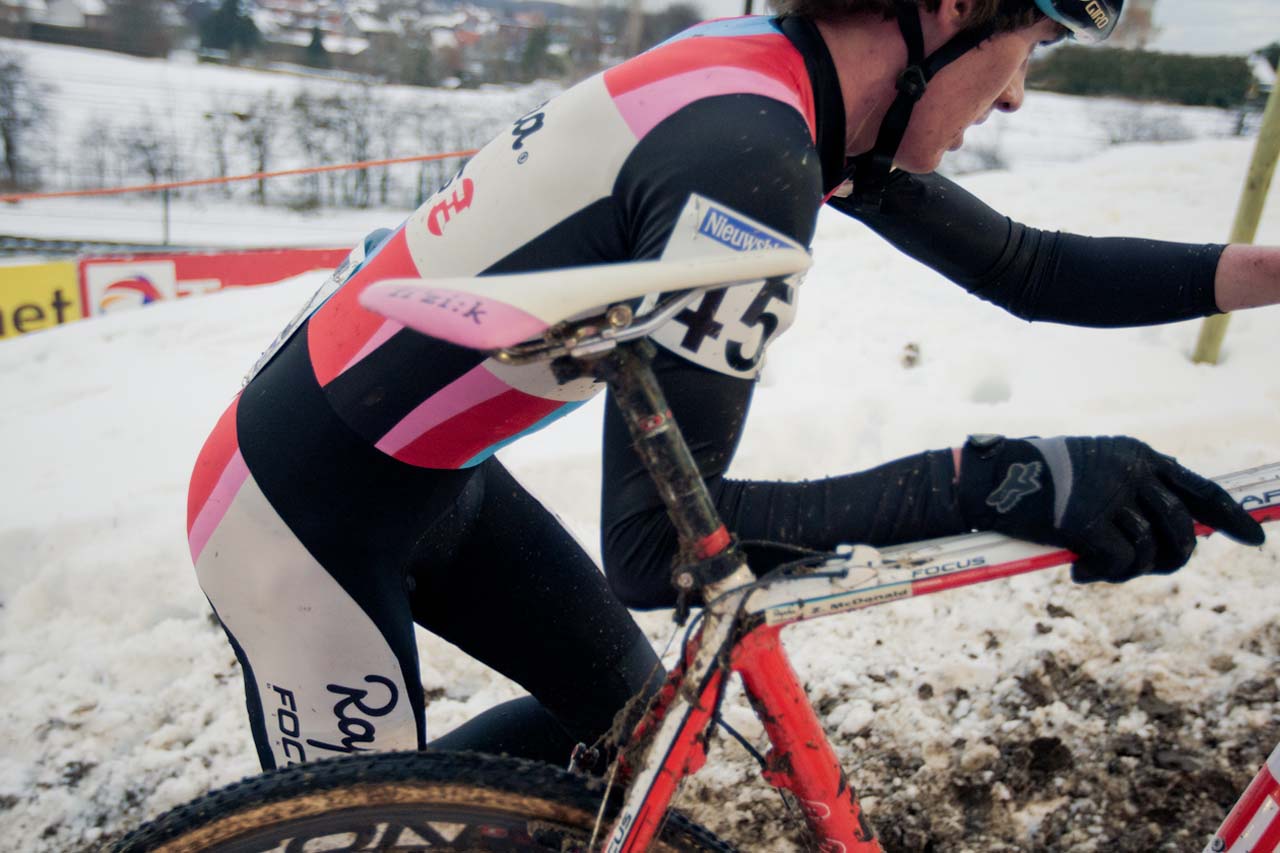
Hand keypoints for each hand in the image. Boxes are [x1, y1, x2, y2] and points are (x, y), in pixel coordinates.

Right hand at [956, 435, 1264, 582]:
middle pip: (1183, 528)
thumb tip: (1173, 532)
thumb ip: (1129, 490)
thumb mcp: (1090, 469)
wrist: (988, 480)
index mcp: (1136, 454)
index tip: (1254, 539)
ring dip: (1130, 571)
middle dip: (1175, 558)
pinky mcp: (1086, 523)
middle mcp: (1130, 472)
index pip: (1199, 488)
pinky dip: (1102, 574)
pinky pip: (1119, 564)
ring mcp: (1109, 497)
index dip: (1231, 516)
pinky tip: (1078, 571)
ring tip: (1099, 568)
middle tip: (1152, 569)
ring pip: (1151, 552)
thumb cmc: (1033, 478)